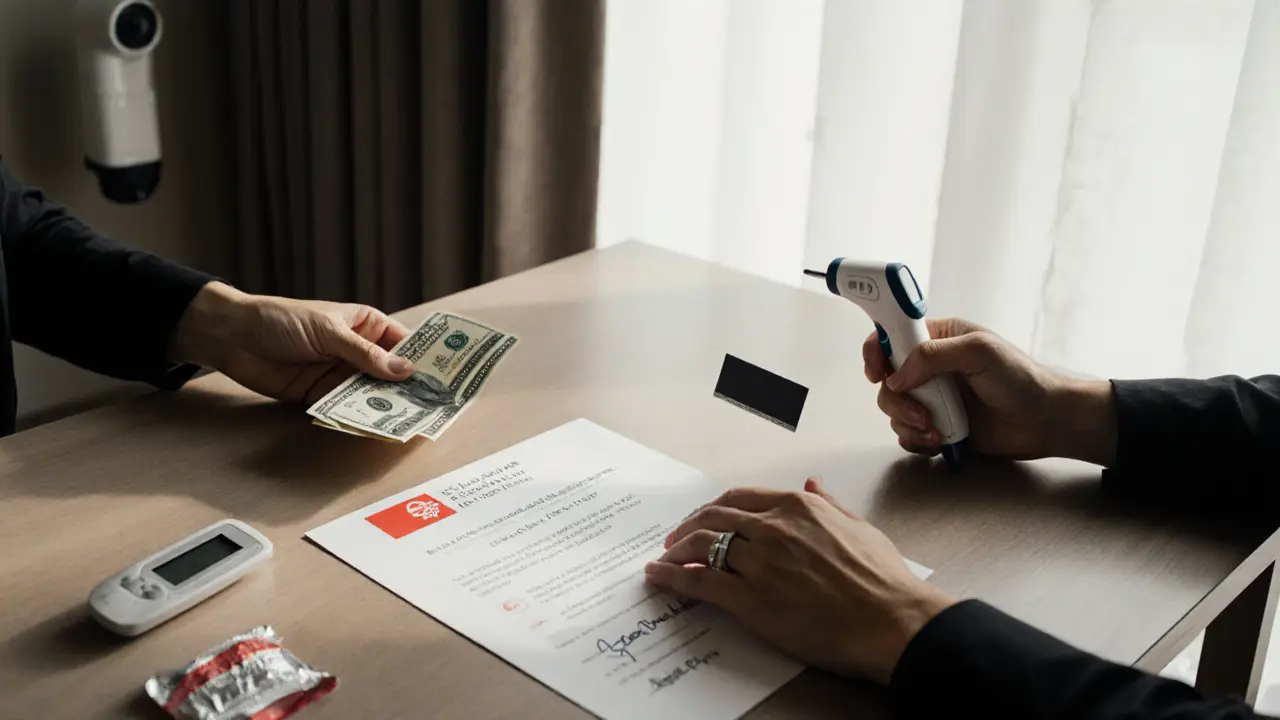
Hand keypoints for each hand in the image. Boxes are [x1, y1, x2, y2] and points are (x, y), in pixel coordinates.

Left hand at [169, 282, 412, 404]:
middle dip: (409, 390)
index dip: (425, 359)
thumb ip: (365, 355)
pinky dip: (358, 417)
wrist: (232, 337)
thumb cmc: (281, 319)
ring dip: (386, 406)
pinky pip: (346, 409)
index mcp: (366, 326)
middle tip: (432, 408)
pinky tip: (373, 427)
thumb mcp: (328, 331)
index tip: (446, 378)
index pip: (404, 343)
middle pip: (392, 374)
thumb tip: (405, 370)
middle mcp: (358, 351)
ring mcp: (340, 375)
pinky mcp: (321, 396)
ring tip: (408, 423)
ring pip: (372, 394)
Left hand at [644, 478, 954, 684]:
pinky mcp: (751, 599)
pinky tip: (660, 577)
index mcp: (798, 507)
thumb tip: (812, 483)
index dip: (714, 510)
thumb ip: (830, 504)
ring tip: (664, 559)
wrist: (892, 620)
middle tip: (674, 540)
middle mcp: (774, 527)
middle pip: (713, 518)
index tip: (702, 519)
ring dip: (676, 551)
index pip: (740, 499)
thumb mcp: (859, 528)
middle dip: (687, 527)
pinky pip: (700, 582)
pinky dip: (673, 577)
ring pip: (702, 546)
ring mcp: (760, 562)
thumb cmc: (884, 581)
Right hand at [863, 317, 1116, 464]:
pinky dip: (917, 441)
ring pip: (894, 410)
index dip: (876, 352)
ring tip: (937, 431)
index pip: (891, 336)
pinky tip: (941, 441)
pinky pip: (907, 434)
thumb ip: (933, 355)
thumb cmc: (1021, 379)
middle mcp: (930, 367)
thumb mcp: (980, 351)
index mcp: (938, 338)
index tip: (876, 372)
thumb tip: (897, 376)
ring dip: (909, 424)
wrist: (1045, 421)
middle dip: (898, 401)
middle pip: (887, 380)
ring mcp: (932, 398)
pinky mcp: (936, 426)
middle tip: (923, 413)